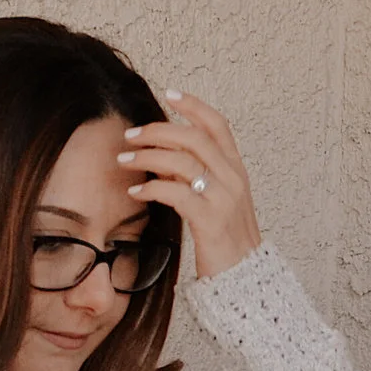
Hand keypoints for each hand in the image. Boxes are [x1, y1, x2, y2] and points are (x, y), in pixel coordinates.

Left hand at [117, 89, 263, 279]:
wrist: (246, 277)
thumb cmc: (227, 239)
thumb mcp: (217, 200)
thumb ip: (196, 177)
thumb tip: (161, 160)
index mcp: (236, 169)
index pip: (217, 125)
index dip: (194, 106)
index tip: (169, 93)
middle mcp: (233, 178)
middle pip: (193, 138)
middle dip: (157, 131)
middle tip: (130, 135)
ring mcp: (224, 198)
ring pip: (181, 162)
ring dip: (147, 157)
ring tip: (124, 161)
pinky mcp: (210, 220)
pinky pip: (175, 194)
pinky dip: (151, 189)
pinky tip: (135, 193)